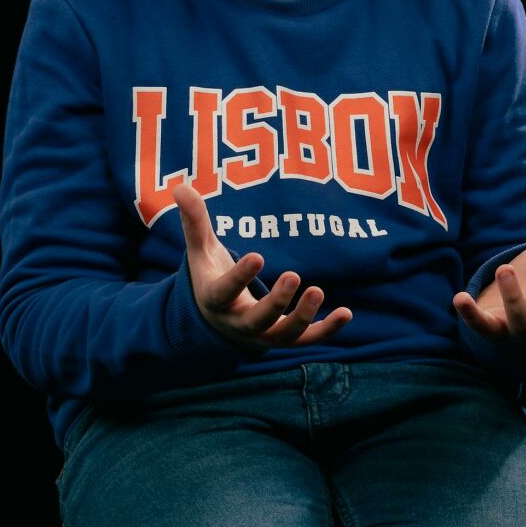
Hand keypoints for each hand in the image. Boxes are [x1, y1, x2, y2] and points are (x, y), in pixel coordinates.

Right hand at [172, 182, 352, 352]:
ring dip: (303, 318)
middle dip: (277, 302)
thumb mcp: (200, 250)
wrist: (216, 320)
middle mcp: (238, 324)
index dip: (240, 276)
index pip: (225, 292)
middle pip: (257, 320)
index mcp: (215, 300)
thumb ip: (194, 221)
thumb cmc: (210, 276)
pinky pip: (306, 340)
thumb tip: (179, 186)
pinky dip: (327, 330)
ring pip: (283, 336)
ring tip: (318, 290)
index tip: (258, 255)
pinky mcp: (282, 339)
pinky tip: (347, 313)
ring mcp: (262, 336)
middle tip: (295, 276)